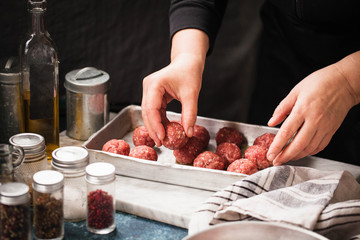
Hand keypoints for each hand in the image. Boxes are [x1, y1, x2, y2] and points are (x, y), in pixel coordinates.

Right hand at [141, 29, 208, 146]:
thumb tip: (188, 133)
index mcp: (154, 84)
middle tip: (161, 143)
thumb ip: (190, 114)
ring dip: (155, 127)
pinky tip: (165, 130)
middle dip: (154, 129)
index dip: (156, 125)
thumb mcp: (191, 94)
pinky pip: (154, 111)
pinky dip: (159, 121)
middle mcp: (148, 87)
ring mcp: (149, 91)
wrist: (188, 62)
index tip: (162, 137)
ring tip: (162, 139)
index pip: (151, 109)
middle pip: (147, 113)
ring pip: (149, 113)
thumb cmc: (189, 73)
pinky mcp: (153, 95)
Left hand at [267, 61, 358, 164]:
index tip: (270, 154)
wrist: (345, 82)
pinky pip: (320, 146)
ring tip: (286, 159)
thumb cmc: (320, 83)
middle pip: (298, 144)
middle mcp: (315, 120)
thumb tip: (272, 122)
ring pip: (309, 148)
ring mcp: (325, 127)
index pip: (287, 132)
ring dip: (296, 156)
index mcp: (303, 109)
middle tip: (276, 162)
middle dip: (285, 156)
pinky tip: (301, 153)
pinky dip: (309, 152)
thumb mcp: (296, 91)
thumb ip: (282, 108)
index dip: (277, 146)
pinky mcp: (332, 130)